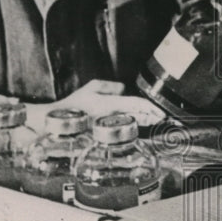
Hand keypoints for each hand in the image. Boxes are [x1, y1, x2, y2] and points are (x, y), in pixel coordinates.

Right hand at [26, 79, 149, 131]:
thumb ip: (110, 86)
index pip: (135, 105)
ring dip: (145, 122)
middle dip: (151, 117)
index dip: (150, 108)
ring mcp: (110, 127)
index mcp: (109, 104)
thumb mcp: (92, 88)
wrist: (58, 123)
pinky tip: (141, 125)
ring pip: (132, 124)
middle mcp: (112, 117)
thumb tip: (124, 89)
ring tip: (156, 120)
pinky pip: (124, 129)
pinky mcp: (107, 133)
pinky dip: (134, 126)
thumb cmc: (74, 105)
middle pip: (137, 117)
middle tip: (163, 117)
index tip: (160, 111)